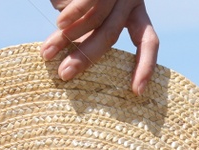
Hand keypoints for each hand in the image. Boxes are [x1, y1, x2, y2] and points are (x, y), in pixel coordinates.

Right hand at [40, 0, 159, 93]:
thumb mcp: (91, 18)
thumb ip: (88, 36)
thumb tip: (71, 69)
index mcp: (137, 13)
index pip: (149, 41)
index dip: (145, 66)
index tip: (137, 91)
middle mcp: (132, 0)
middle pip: (111, 34)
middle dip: (85, 57)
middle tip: (64, 75)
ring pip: (96, 19)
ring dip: (69, 38)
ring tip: (48, 53)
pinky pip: (88, 1)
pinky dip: (72, 13)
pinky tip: (59, 23)